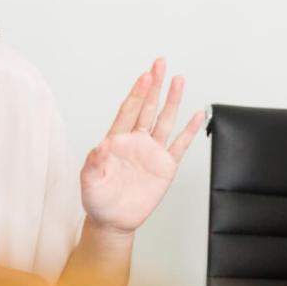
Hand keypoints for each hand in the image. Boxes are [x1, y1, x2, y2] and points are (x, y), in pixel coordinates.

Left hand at [80, 59, 204, 233]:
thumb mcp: (89, 182)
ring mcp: (152, 152)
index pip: (130, 111)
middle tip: (160, 64)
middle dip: (154, 85)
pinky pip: (180, 145)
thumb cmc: (97, 200)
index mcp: (117, 141)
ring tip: (179, 80)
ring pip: (165, 120)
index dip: (138, 93)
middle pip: (148, 107)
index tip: (145, 76)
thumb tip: (103, 144)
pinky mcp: (165, 166)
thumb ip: (94, 163)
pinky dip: (190, 130)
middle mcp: (137, 141)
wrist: (113, 221)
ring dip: (172, 100)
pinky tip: (197, 115)